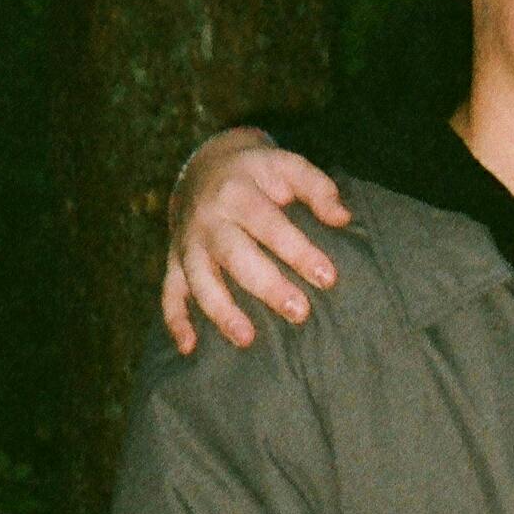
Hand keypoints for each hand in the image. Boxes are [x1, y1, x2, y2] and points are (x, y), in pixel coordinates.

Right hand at [163, 129, 352, 355]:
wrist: (203, 167)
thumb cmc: (258, 174)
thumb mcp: (286, 166)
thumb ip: (317, 188)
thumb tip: (344, 218)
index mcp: (237, 193)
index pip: (270, 225)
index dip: (298, 251)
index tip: (327, 278)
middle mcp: (208, 219)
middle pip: (234, 255)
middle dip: (266, 286)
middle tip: (299, 313)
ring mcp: (188, 243)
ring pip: (199, 279)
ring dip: (221, 311)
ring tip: (247, 339)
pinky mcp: (174, 261)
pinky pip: (169, 292)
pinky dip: (176, 320)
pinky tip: (190, 347)